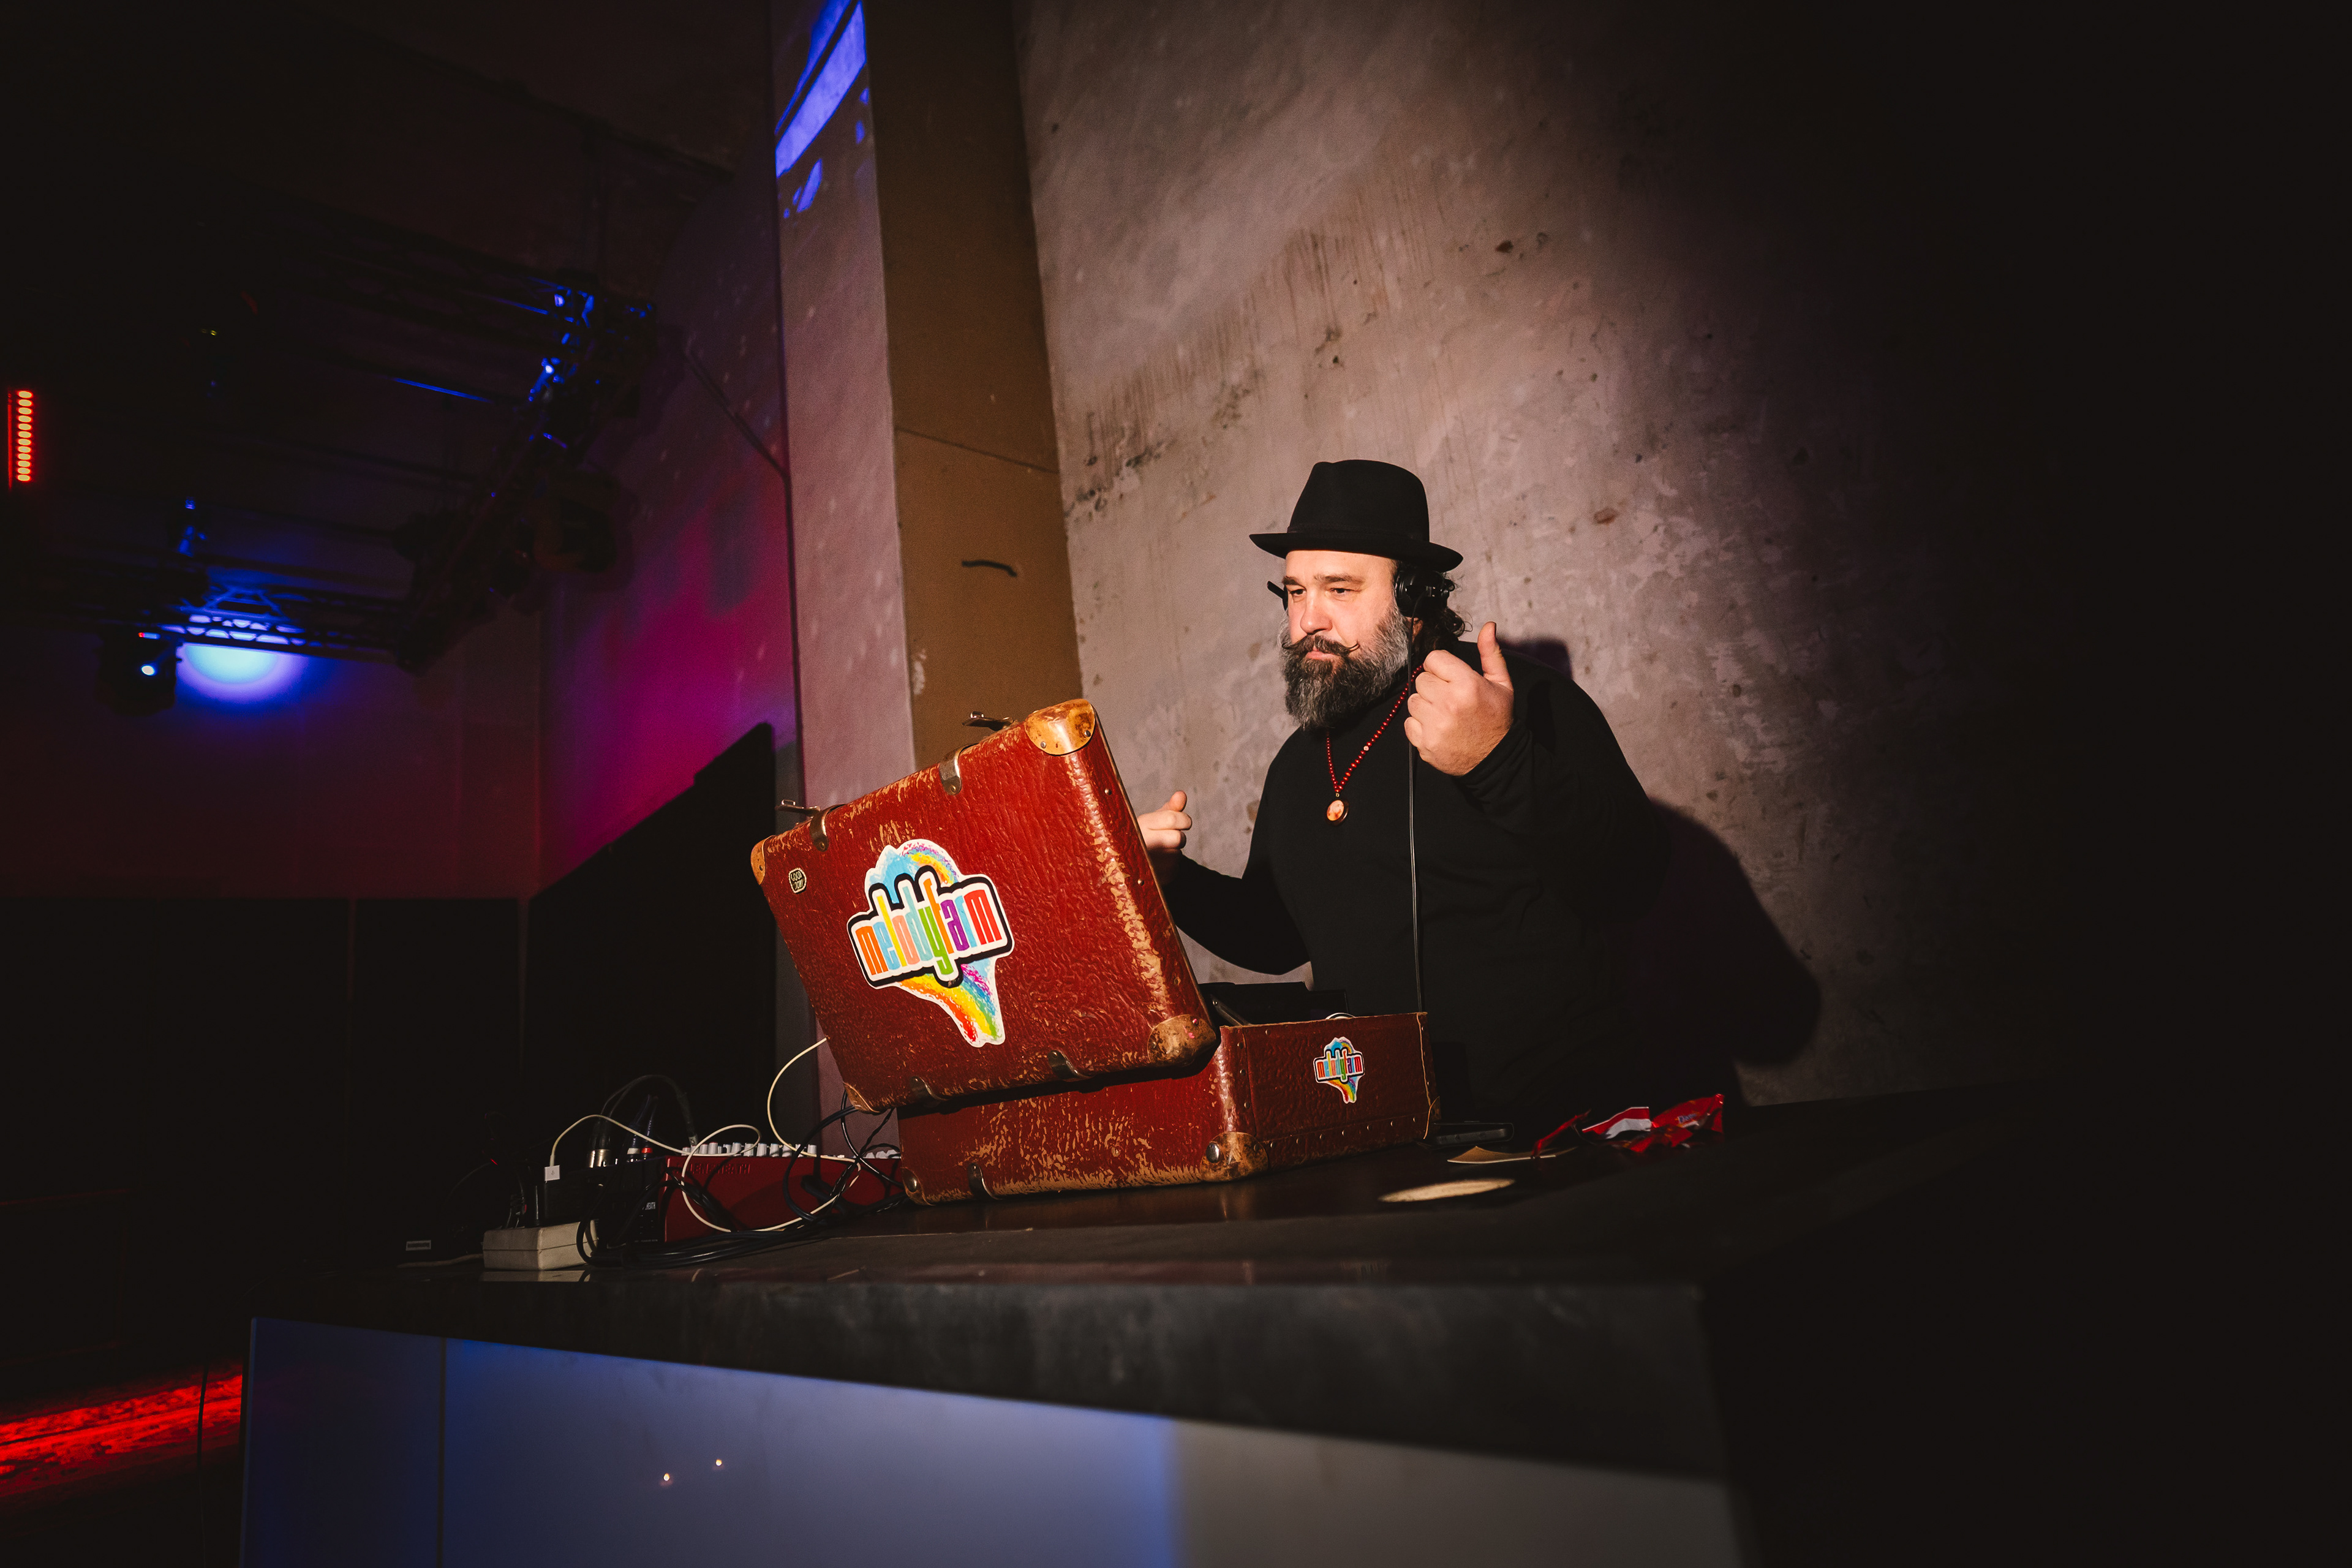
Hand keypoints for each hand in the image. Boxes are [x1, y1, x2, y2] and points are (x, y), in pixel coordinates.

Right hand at [1136, 790, 1191, 881]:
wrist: (1121, 863)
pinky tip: (1157, 864)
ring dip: (1173, 853)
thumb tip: (1181, 794)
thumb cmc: (1142, 835)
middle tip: (1167, 838)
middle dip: (1178, 837)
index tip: (1182, 822)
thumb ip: (1170, 808)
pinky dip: (1170, 867)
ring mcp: (1146, 863)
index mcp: (1141, 824)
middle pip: (1179, 838)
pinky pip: (1174, 870)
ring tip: (1157, 852)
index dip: (1184, 820)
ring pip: (1177, 855)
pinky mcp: (1151, 879)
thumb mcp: (1153, 819)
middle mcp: (1141, 843)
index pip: (1173, 819)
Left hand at [1403, 622, 1514, 775]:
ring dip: (1425, 706)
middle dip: (1433, 686)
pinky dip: (1419, 726)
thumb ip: (1490, 653)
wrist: (1495, 759)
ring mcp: (1435, 725)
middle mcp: (1448, 703)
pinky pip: (1408, 723)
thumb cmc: (1497, 718)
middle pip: (1421, 680)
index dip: (1441, 667)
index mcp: (1466, 684)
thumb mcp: (1501, 683)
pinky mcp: (1425, 743)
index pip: (1433, 659)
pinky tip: (1438, 728)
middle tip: (1450, 699)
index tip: (1450, 678)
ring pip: (1412, 701)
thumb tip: (1488, 626)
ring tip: (1444, 714)